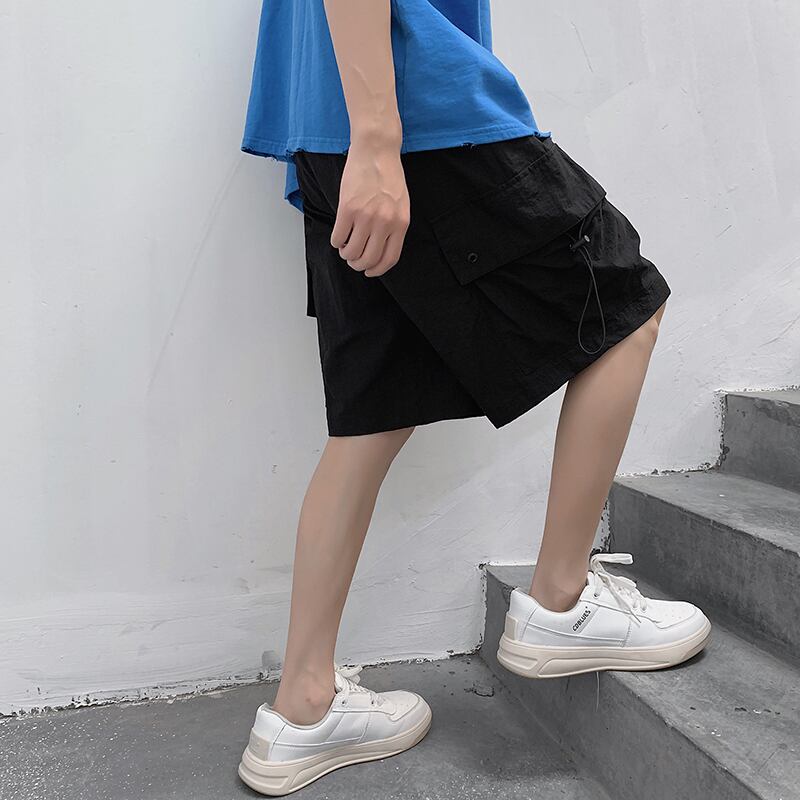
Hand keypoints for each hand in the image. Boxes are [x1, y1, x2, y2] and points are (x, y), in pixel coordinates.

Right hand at [331, 139, 410, 276]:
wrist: (377, 150)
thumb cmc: (389, 175)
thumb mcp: (401, 204)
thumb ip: (394, 226)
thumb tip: (380, 249)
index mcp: (400, 223)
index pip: (389, 258)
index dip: (377, 270)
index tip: (369, 271)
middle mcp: (384, 222)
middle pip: (369, 259)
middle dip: (358, 264)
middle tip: (353, 260)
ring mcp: (365, 216)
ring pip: (352, 251)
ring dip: (346, 254)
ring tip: (345, 248)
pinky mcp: (348, 208)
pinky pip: (339, 237)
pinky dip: (336, 242)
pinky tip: (338, 237)